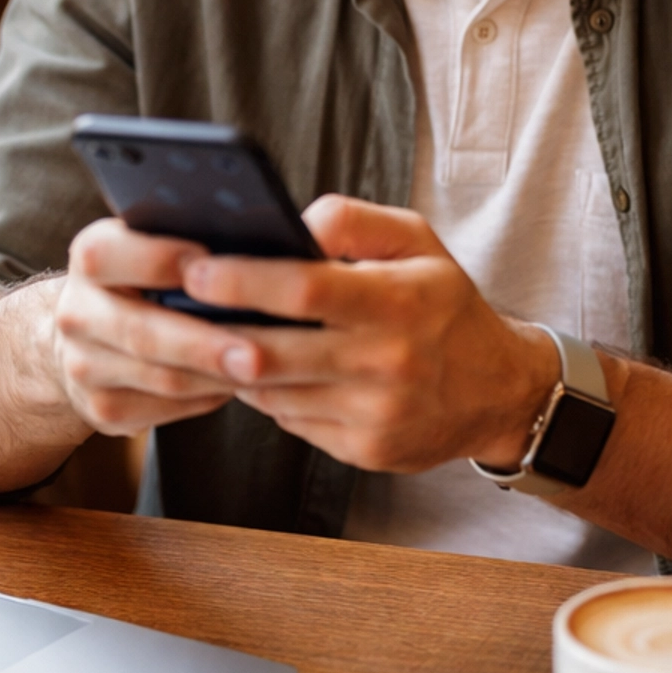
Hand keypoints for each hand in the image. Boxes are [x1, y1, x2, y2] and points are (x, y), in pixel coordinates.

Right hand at [51, 216, 242, 435]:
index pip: (111, 256)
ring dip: (217, 378)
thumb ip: (184, 237)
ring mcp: (84, 366)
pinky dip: (207, 398)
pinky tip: (235, 385)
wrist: (86, 333)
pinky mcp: (102, 409)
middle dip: (205, 346)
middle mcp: (77, 313)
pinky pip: (166, 409)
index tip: (213, 263)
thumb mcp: (148, 243)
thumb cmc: (141, 278)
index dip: (161, 259)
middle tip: (258, 355)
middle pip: (143, 334)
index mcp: (91, 258)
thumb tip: (249, 243)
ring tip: (263, 373)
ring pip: (162, 379)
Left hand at [54, 197, 555, 469]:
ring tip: (200, 334)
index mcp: (399, 303)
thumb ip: (354, 221)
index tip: (194, 268)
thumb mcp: (419, 242)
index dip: (242, 280)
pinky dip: (265, 395)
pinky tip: (254, 370)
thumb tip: (290, 224)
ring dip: (230, 365)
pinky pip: (291, 421)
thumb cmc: (445, 305)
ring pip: (273, 392)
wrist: (498, 392)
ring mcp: (374, 415)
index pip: (305, 290)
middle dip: (214, 329)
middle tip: (172, 305)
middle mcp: (387, 364)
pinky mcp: (364, 451)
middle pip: (275, 350)